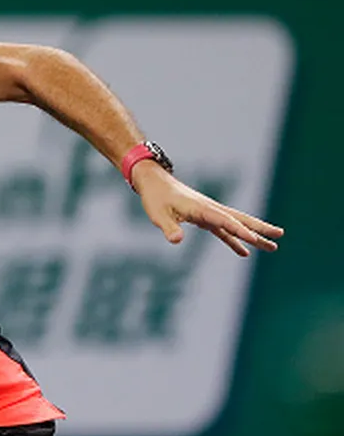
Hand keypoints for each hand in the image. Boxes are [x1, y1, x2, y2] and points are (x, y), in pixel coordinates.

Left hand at [132, 161, 283, 255]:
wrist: (154, 182)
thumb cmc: (155, 198)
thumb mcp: (158, 214)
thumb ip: (169, 227)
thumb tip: (176, 241)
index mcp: (202, 208)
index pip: (224, 221)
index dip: (238, 230)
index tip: (254, 239)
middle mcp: (210, 209)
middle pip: (240, 220)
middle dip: (260, 228)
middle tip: (280, 235)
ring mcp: (210, 213)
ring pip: (236, 224)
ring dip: (253, 234)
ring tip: (272, 246)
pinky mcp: (205, 218)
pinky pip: (224, 231)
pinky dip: (234, 240)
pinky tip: (244, 252)